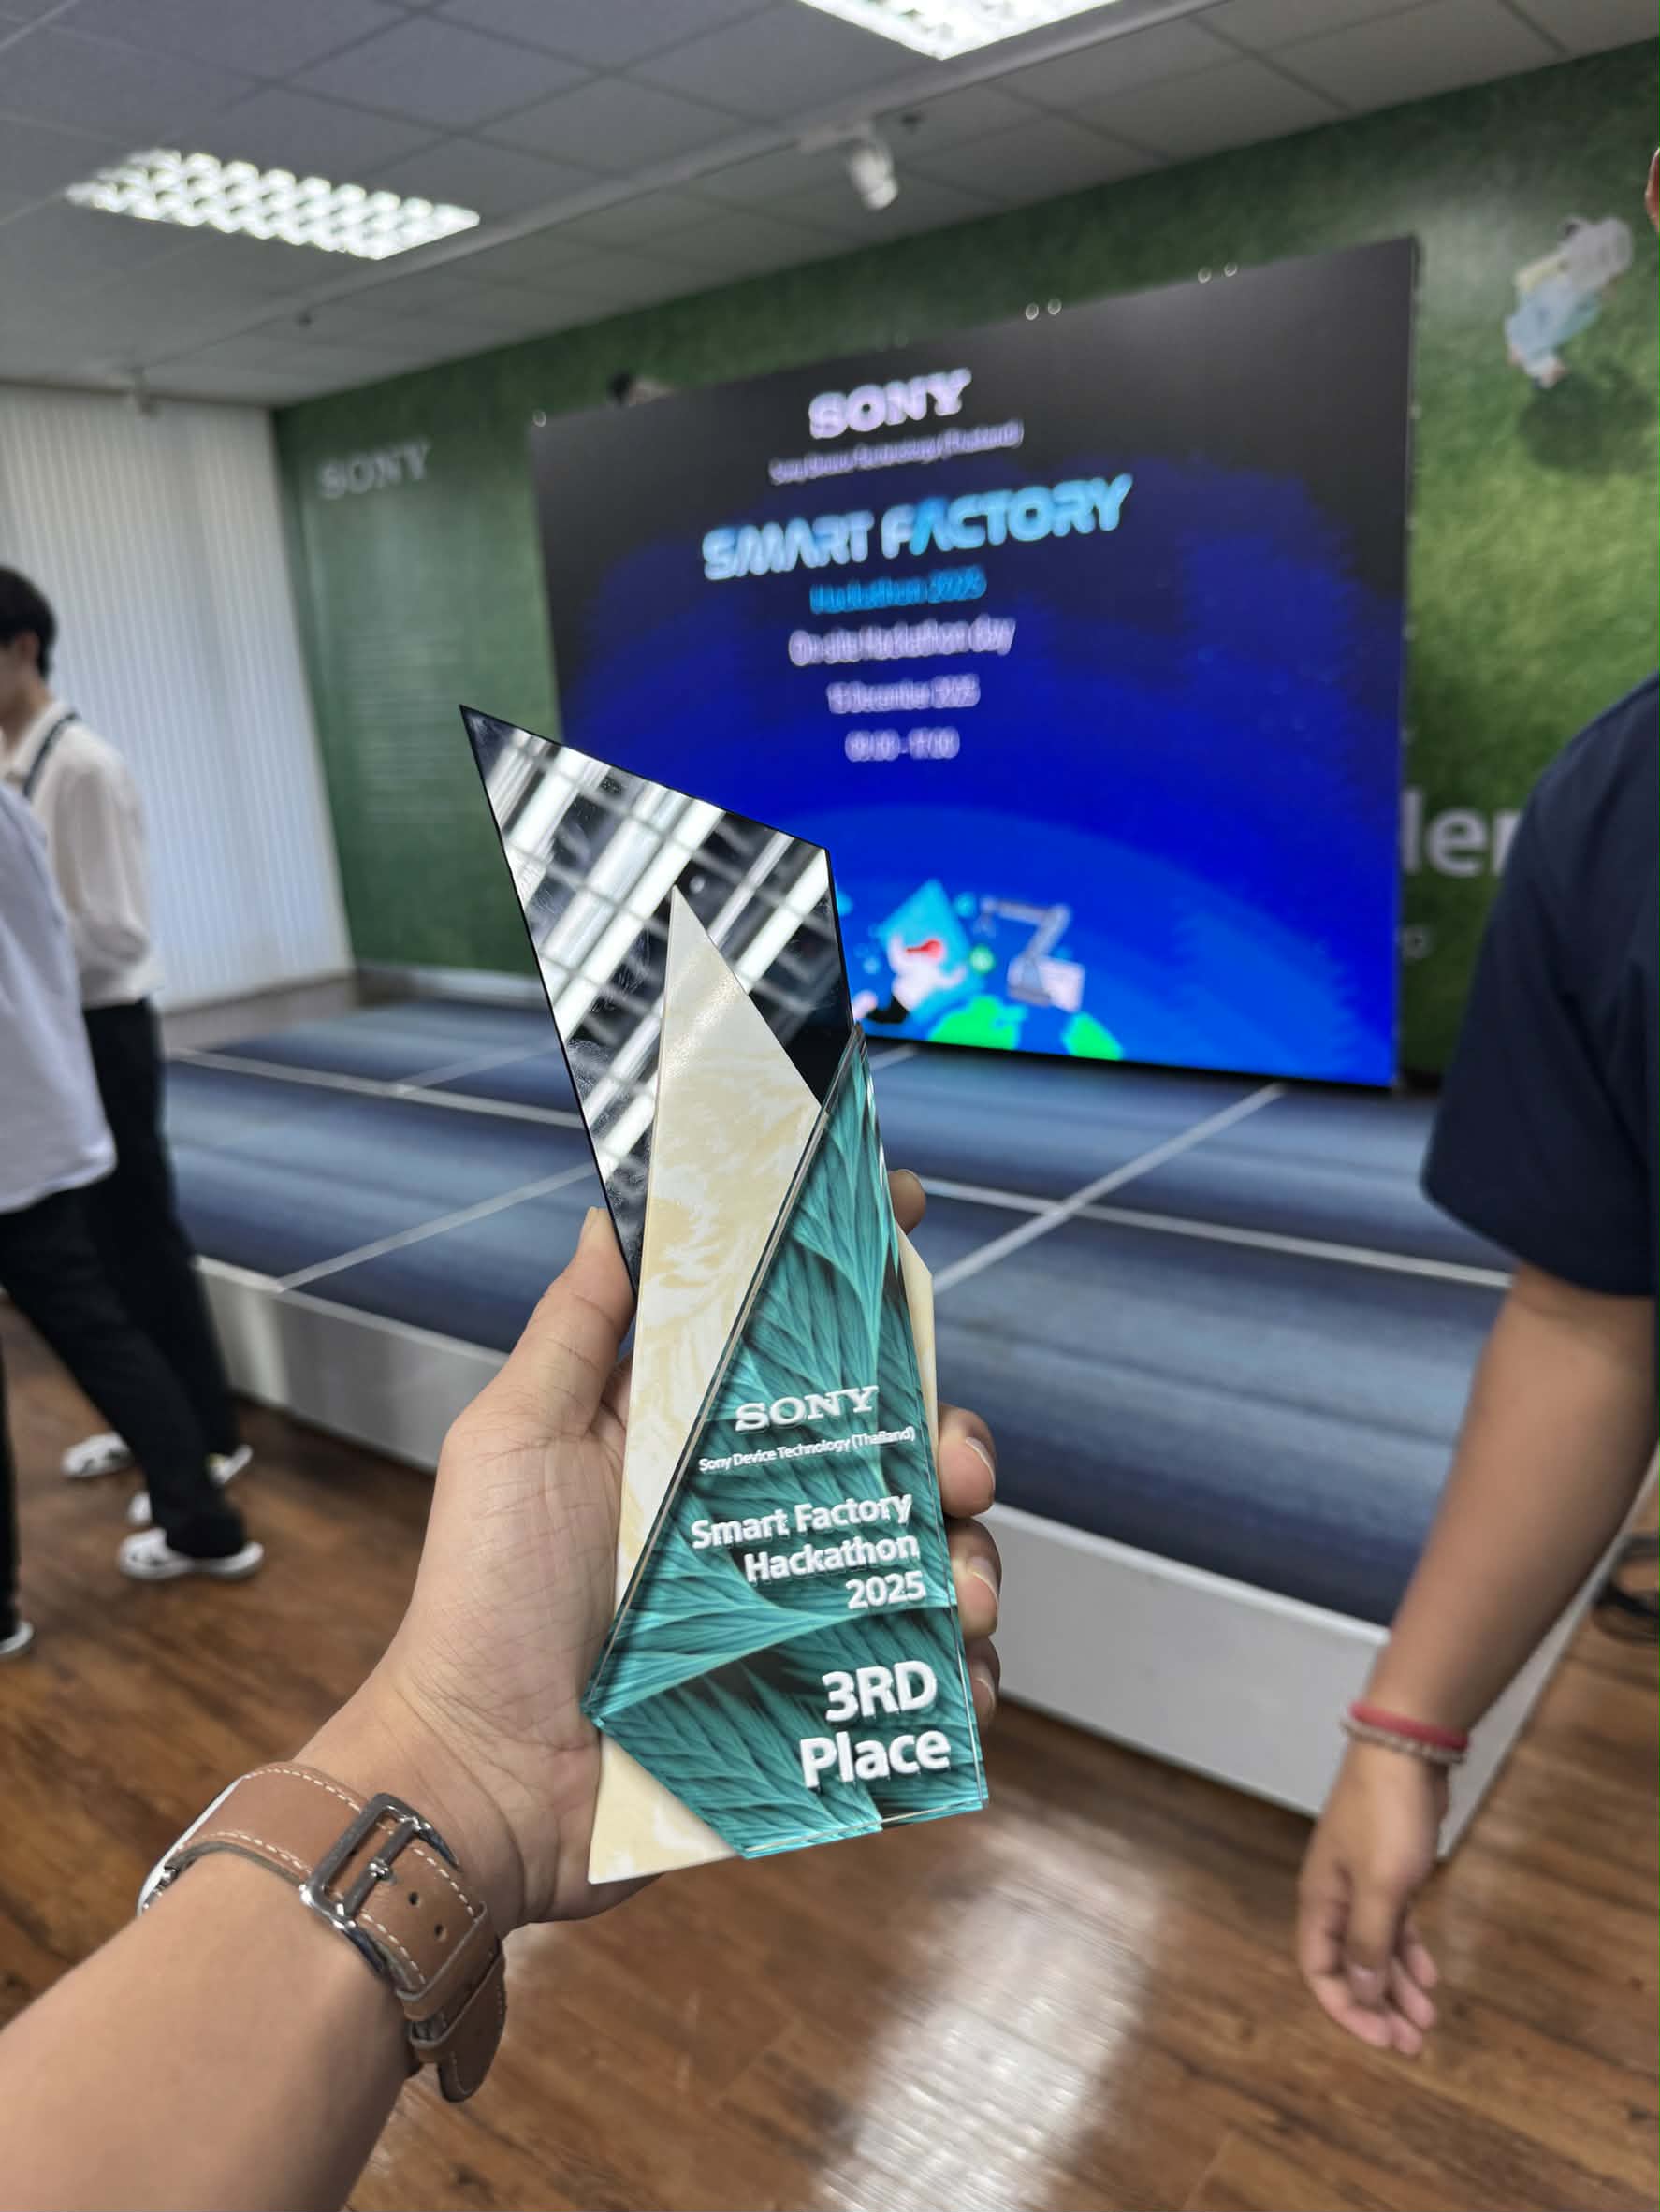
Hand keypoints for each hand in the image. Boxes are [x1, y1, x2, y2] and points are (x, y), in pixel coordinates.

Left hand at [308, 1171, 1000, 1934]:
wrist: (483, 1781)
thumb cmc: (483, 1604)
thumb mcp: (516, 1440)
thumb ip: (576, 1326)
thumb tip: (614, 1205)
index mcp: (697, 1433)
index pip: (797, 1334)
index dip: (854, 1270)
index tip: (901, 1213)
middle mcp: (757, 1510)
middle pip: (894, 1443)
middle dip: (953, 1437)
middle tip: (955, 1465)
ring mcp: (791, 1607)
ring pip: (927, 1555)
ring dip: (970, 1562)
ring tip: (962, 1594)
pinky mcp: (809, 1701)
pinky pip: (915, 1681)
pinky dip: (957, 1680)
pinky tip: (956, 1682)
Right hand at [1296, 1742, 1445, 2053]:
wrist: (1405, 1752)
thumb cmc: (1387, 1818)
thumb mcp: (1381, 1887)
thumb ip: (1368, 1943)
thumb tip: (1358, 1992)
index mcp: (1321, 1902)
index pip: (1320, 1972)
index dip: (1347, 2010)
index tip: (1384, 2039)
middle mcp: (1335, 1898)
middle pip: (1350, 1967)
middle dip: (1378, 2007)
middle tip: (1414, 2043)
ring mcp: (1362, 1883)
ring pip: (1376, 1949)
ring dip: (1398, 1986)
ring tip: (1429, 2020)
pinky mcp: (1389, 1871)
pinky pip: (1394, 1926)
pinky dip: (1409, 1953)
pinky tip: (1430, 1976)